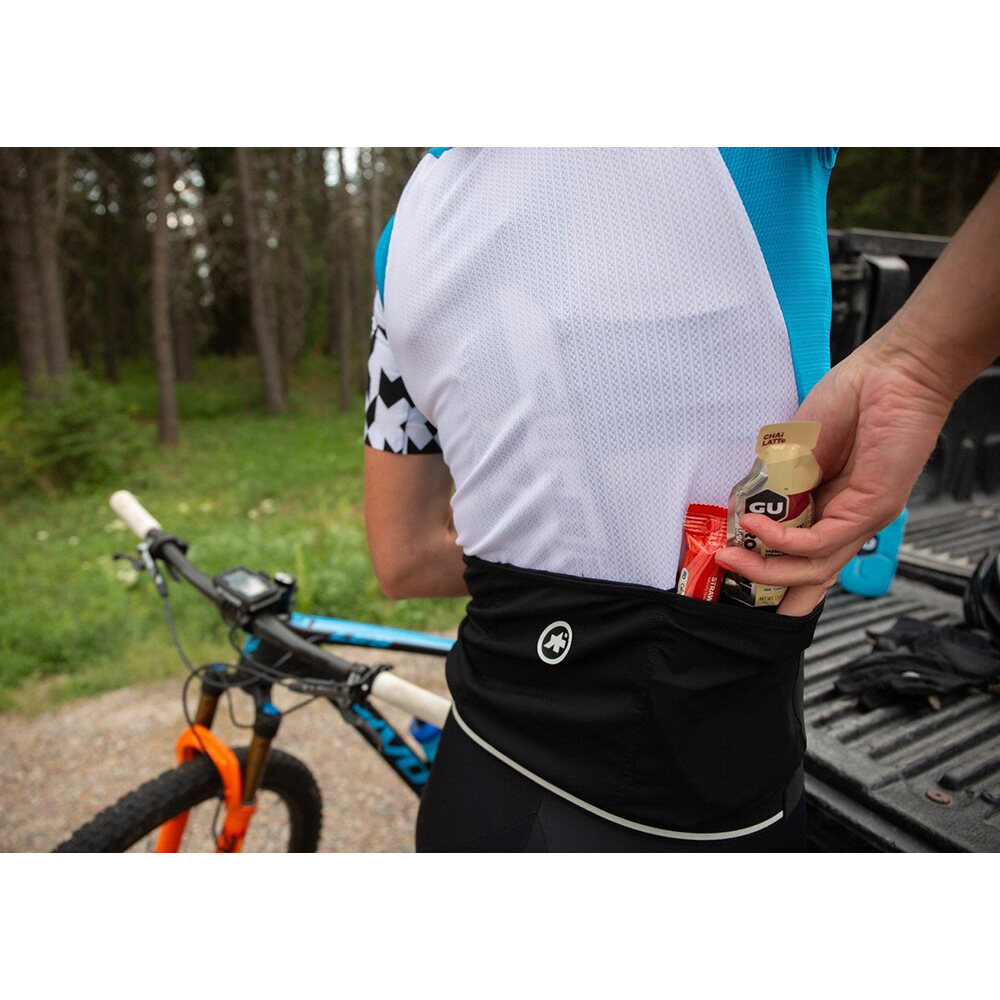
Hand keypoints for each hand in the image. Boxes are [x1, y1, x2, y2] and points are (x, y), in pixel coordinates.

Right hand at [714, 329, 953, 613]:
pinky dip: (782, 541)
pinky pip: (819, 543)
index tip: (733, 561)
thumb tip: (741, 509)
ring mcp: (862, 518)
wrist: (895, 371)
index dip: (769, 566)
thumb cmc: (854, 397)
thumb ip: (771, 482)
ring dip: (766, 567)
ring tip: (732, 555)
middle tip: (727, 565)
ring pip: (813, 568)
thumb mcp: (794, 448)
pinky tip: (756, 527)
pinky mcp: (870, 511)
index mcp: (831, 503)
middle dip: (760, 576)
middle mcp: (848, 518)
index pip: (802, 553)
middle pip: (806, 572)